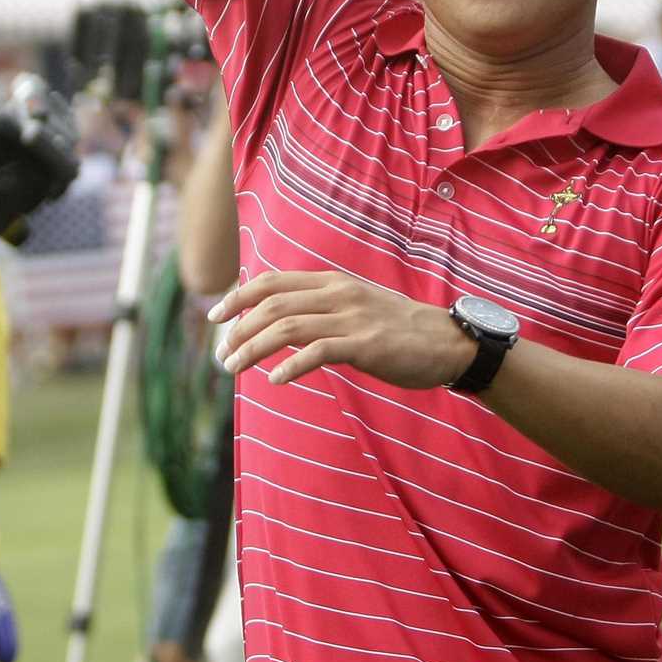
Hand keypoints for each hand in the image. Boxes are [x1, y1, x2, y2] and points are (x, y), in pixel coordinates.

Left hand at [208, 271, 474, 389]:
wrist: (447, 341)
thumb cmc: (398, 329)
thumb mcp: (355, 306)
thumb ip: (321, 308)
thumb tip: (280, 322)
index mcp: (332, 282)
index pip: (272, 281)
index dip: (238, 296)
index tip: (214, 316)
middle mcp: (338, 294)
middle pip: (273, 304)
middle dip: (239, 329)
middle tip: (222, 355)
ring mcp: (352, 318)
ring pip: (288, 327)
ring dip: (254, 348)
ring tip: (235, 368)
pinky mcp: (366, 345)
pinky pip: (318, 352)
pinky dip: (291, 365)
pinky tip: (275, 380)